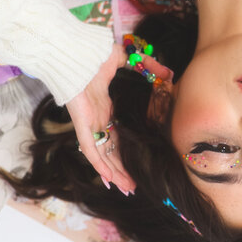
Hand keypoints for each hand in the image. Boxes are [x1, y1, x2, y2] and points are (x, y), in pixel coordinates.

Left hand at [66, 43, 135, 194]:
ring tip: (127, 189)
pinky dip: (100, 165)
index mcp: (104, 107)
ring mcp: (89, 124)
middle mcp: (97, 120)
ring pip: (102, 156)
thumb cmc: (92, 54)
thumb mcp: (124, 60)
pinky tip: (109, 179)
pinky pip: (91, 150)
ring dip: (114, 173)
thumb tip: (168, 72)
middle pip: (112, 151)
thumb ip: (146, 66)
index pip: (116, 135)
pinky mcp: (82, 125)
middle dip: (122, 169)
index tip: (135, 163)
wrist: (73, 52)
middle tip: (133, 186)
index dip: (125, 150)